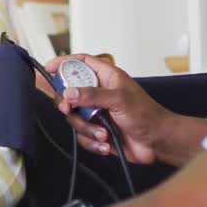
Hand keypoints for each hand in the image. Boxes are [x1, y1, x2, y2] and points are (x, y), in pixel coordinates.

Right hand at [46, 54, 172, 164]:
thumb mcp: (119, 100)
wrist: (158, 143)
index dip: (64, 63)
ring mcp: (97, 112)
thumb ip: (92, 95)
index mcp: (107, 77)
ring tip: (103, 133)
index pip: (81, 63)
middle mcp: (99, 93)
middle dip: (68, 104)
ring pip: (74, 117)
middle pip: (69, 92)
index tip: (49, 68)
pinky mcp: (97, 130)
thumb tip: (69, 92)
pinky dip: (92, 141)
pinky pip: (82, 135)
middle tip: (70, 109)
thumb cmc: (147, 115)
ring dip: (86, 128)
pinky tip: (106, 143)